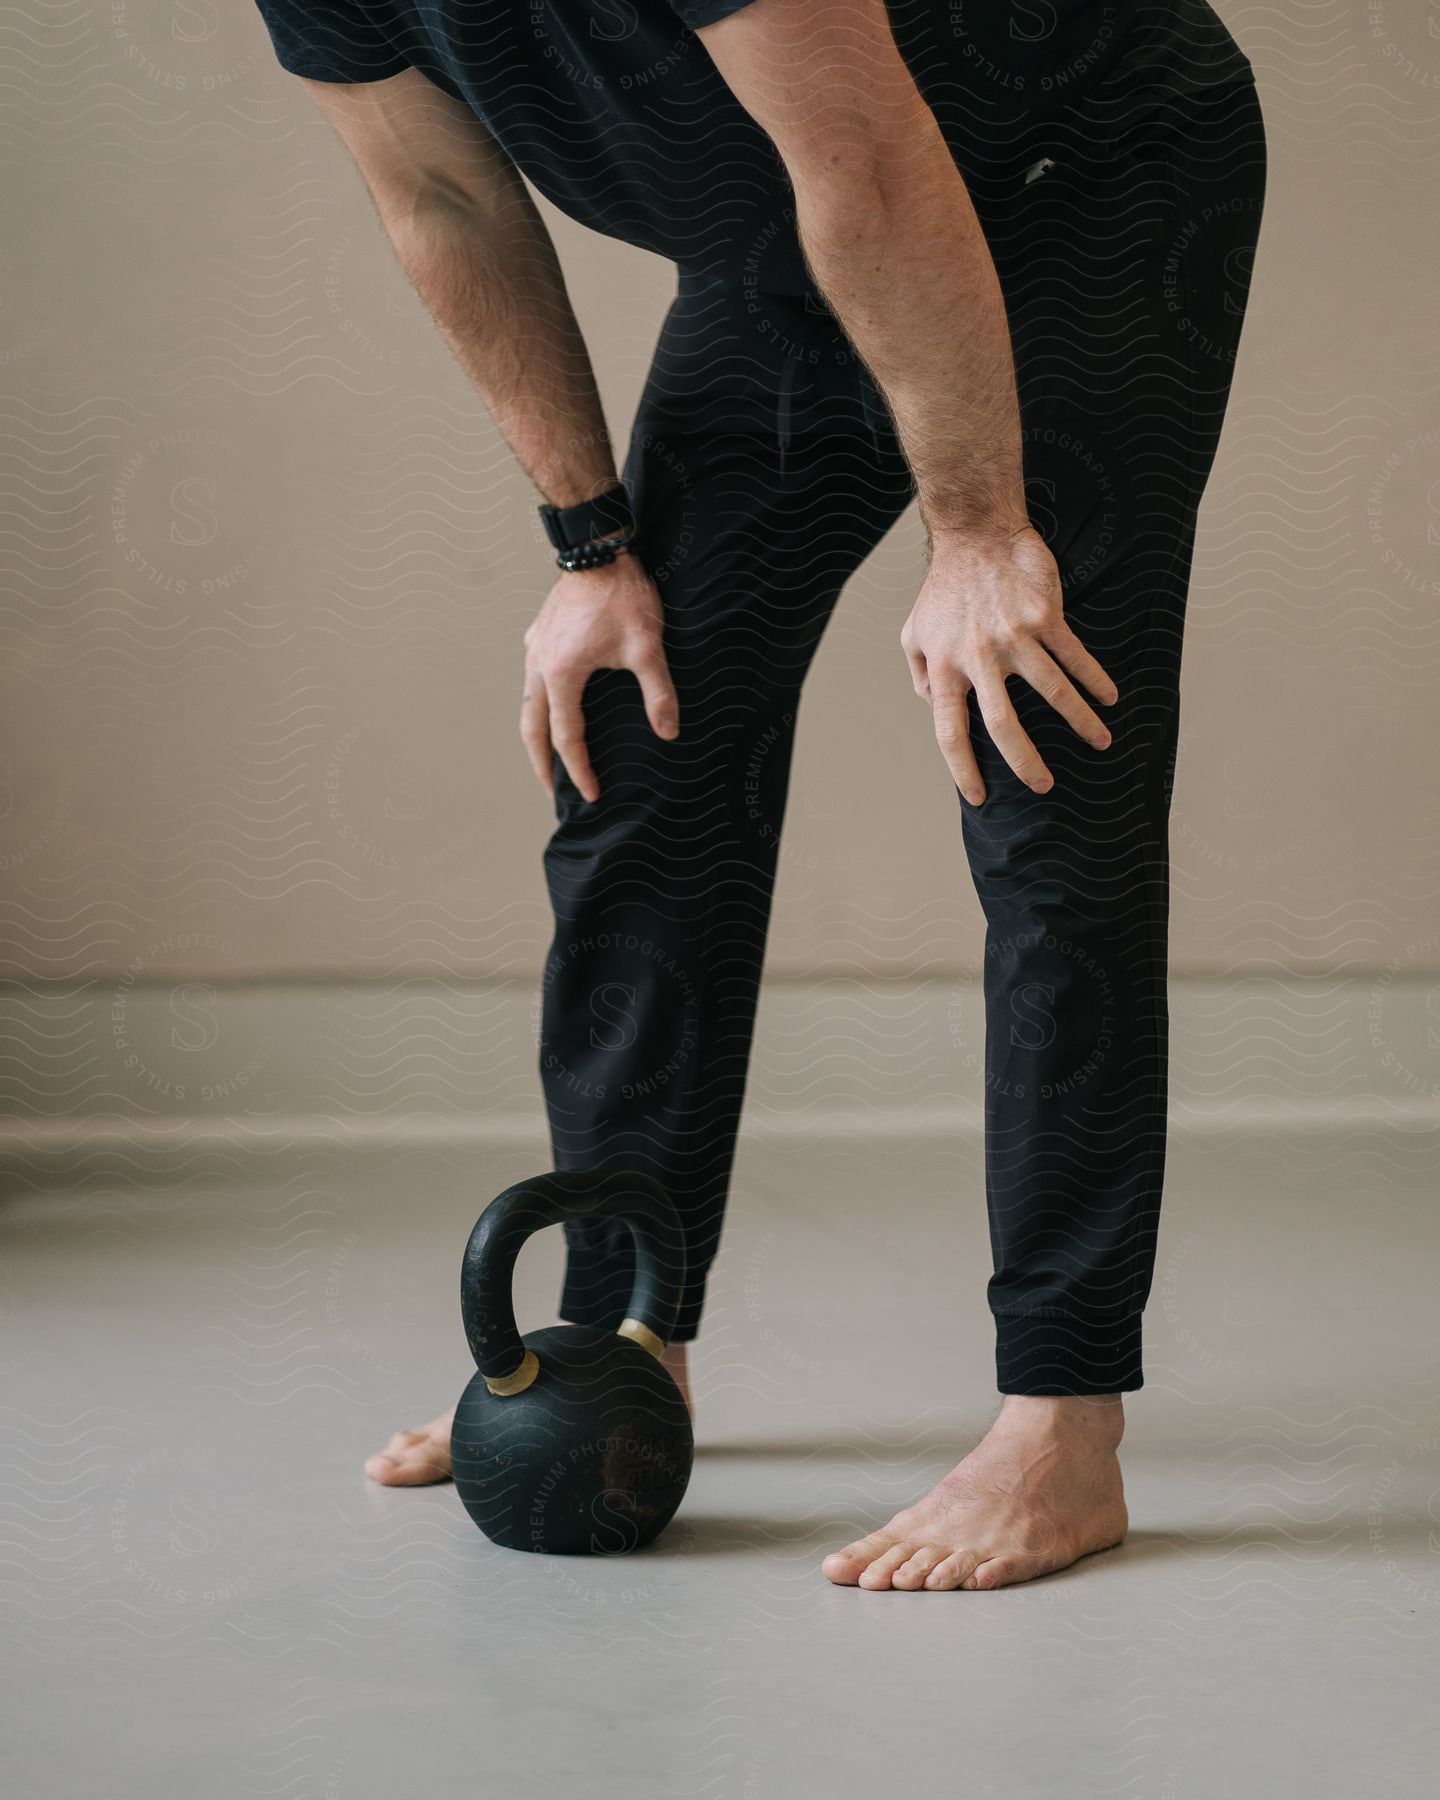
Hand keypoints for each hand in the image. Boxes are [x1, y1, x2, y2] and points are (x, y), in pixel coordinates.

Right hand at [520, 551, 677, 802]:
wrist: (599, 549)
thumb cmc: (623, 595)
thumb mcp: (647, 648)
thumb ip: (659, 694)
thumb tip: (669, 733)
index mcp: (561, 675)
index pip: (566, 738)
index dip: (578, 770)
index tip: (590, 793)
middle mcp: (538, 666)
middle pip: (531, 729)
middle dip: (542, 765)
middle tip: (553, 792)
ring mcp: (534, 649)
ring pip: (526, 705)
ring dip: (536, 736)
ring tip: (548, 760)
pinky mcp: (539, 636)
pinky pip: (531, 682)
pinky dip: (538, 706)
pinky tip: (553, 709)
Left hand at [899, 525, 1117, 805]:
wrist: (976, 534)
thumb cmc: (945, 589)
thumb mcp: (915, 634)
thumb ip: (922, 675)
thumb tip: (935, 710)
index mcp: (945, 668)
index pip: (949, 731)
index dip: (963, 769)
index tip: (978, 798)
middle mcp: (978, 657)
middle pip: (1003, 724)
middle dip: (1026, 762)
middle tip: (1045, 787)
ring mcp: (1013, 636)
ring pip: (1051, 691)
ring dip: (1080, 722)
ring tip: (1100, 743)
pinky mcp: (1043, 615)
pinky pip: (1074, 655)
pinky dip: (1094, 679)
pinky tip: (1109, 698)